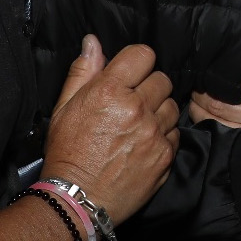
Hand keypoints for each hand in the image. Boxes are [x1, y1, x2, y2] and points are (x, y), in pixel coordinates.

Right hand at [44, 36, 180, 221]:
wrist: (77, 199)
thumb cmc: (68, 152)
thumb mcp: (64, 108)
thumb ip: (83, 71)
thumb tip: (93, 41)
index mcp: (110, 91)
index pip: (143, 54)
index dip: (137, 62)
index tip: (130, 74)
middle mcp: (136, 108)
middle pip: (162, 79)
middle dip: (149, 86)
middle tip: (133, 102)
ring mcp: (154, 133)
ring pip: (172, 105)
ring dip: (159, 110)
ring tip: (139, 124)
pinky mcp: (165, 155)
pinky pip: (176, 133)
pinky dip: (164, 135)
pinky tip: (145, 143)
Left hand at [190, 65, 240, 133]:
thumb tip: (233, 80)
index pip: (219, 105)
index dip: (203, 94)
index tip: (199, 84)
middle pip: (209, 121)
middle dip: (196, 106)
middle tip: (193, 94)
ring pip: (213, 133)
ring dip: (201, 118)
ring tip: (199, 105)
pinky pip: (223, 141)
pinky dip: (212, 129)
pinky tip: (211, 121)